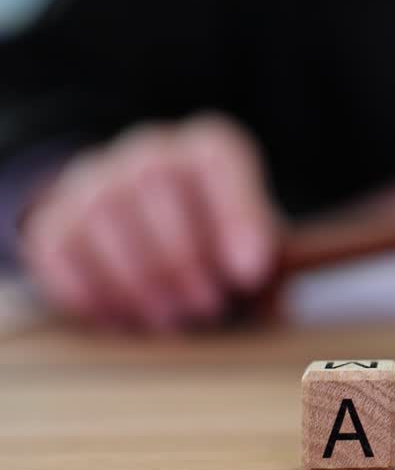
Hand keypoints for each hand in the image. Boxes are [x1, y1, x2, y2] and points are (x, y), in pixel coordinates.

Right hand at [20, 114, 277, 330]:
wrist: (150, 239)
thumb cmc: (221, 253)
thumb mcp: (256, 251)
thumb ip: (266, 264)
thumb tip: (264, 289)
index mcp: (210, 150)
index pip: (218, 160)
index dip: (236, 214)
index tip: (250, 273)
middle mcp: (150, 150)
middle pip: (155, 185)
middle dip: (184, 258)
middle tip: (207, 306)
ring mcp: (94, 180)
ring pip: (104, 216)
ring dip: (139, 280)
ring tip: (172, 320)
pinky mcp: (52, 219)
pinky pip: (60, 250)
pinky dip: (92, 292)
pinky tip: (124, 319)